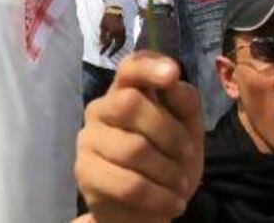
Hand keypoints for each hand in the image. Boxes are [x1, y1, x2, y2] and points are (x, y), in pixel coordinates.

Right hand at [76, 51, 203, 222]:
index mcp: (125, 90)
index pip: (129, 67)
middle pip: (130, 103)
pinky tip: (172, 203)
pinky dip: (159, 197)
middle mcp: (100, 108)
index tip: (172, 73)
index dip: (149, 66)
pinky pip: (128, 184)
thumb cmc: (168, 158)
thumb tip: (175, 82)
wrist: (146, 207)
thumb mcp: (187, 129)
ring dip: (168, 171)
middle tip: (188, 155)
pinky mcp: (85, 172)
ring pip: (133, 148)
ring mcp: (89, 139)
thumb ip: (185, 103)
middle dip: (170, 132)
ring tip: (181, 186)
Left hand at [99, 12, 125, 56]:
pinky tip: (117, 47)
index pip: (108, 43)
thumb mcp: (102, 26)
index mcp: (113, 31)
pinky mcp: (125, 31)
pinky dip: (120, 45)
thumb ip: (102, 36)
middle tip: (108, 56)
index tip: (101, 53)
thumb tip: (101, 45)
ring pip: (122, 43)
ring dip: (117, 49)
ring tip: (113, 52)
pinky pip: (123, 40)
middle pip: (117, 45)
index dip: (104, 49)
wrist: (114, 10)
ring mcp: (123, 32)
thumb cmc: (106, 18)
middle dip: (112, 51)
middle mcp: (119, 32)